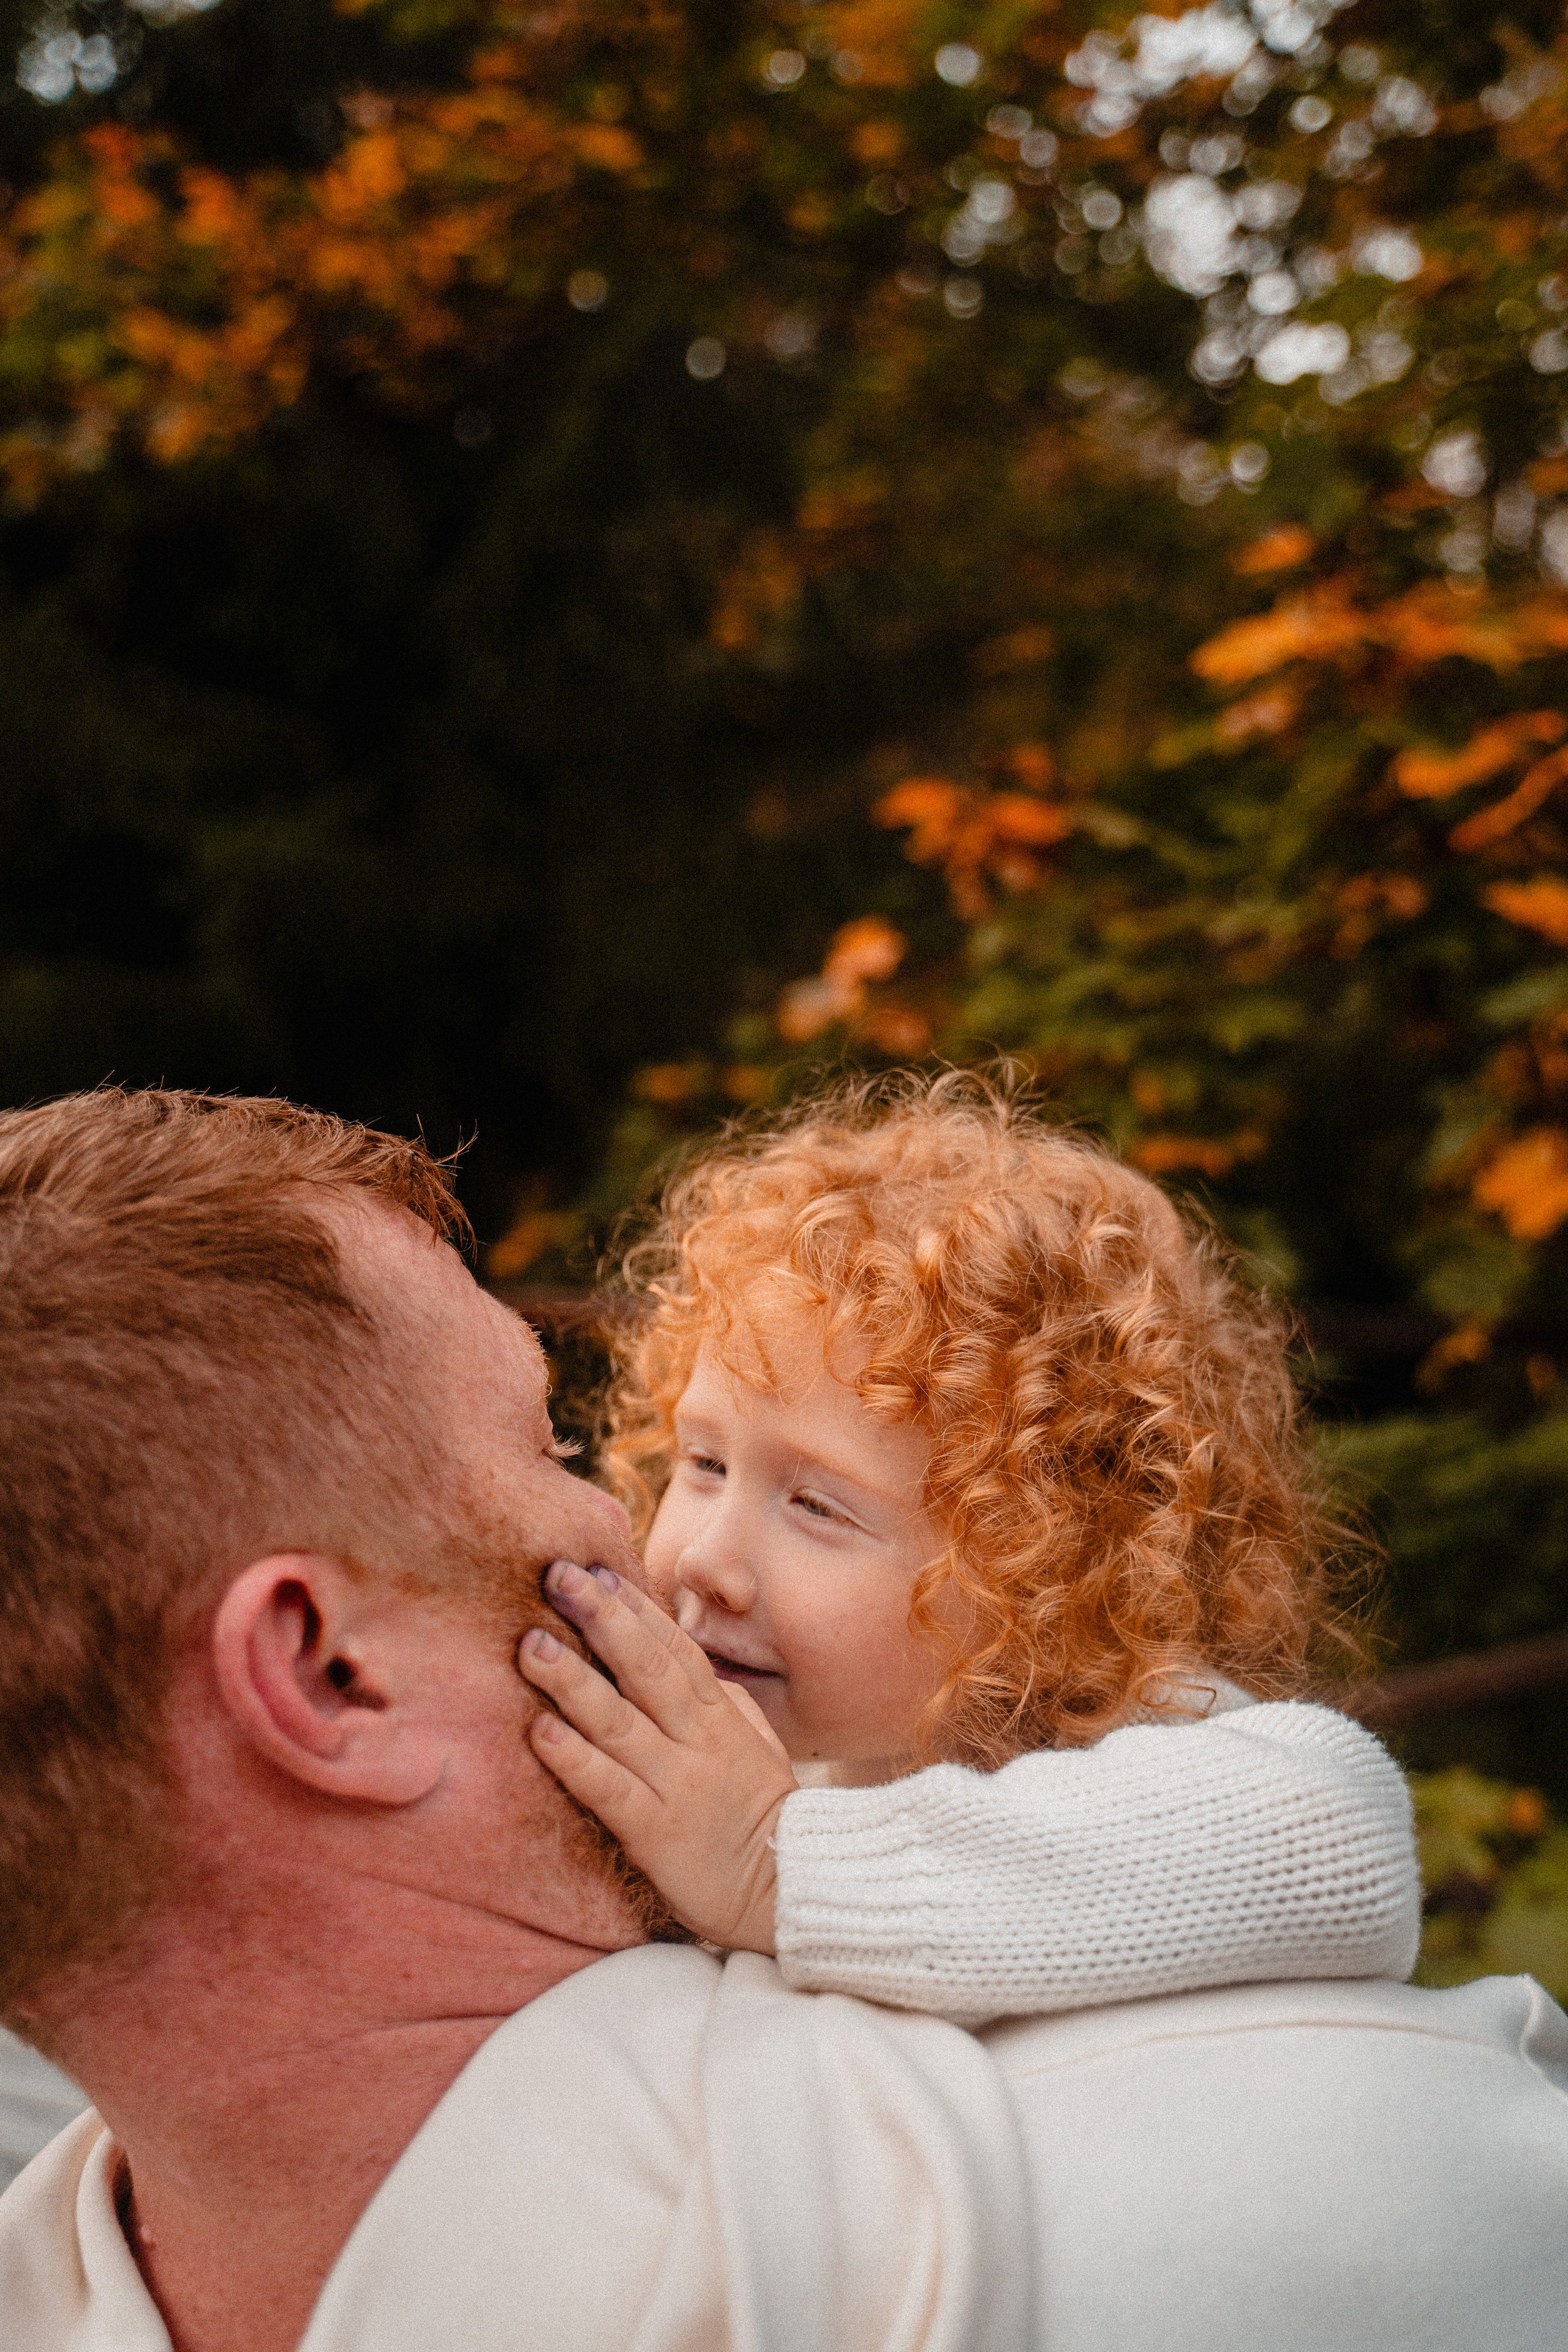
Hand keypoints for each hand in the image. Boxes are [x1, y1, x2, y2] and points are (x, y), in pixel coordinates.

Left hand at [517, 1560, 795, 1953]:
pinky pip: (610, 1789)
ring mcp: (675, 1783)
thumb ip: (722, 1703)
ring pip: (619, 1721)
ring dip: (573, 1679)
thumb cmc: (764, 1817)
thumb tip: (690, 1663)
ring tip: (531, 1644)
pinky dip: (576, 1759)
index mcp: (719, 1717)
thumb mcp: (755, 1746)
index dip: (634, 1607)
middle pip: (645, 1667)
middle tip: (556, 1576)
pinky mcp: (655, 1831)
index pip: (674, 1648)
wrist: (791, 1890)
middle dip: (600, 1617)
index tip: (596, 1569)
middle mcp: (696, 1740)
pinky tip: (541, 1731)